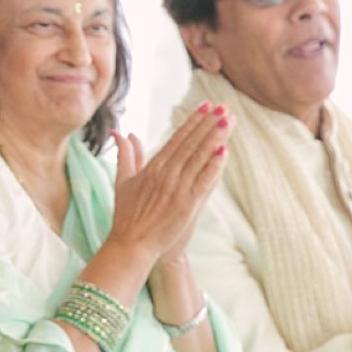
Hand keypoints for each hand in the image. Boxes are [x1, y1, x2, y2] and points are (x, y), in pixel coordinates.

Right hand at [106, 103, 230, 264]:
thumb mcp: (123, 181)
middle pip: (191, 144)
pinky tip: (225, 152)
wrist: (130, 245)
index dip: (193, 121)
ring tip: (229, 121)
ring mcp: (177, 189)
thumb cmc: (126, 215)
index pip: (177, 138)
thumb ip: (126, 155)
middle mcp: (166, 174)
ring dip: (215, 138)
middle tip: (224, 107)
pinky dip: (214, 166)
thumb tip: (122, 133)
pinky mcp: (187, 205)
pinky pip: (204, 181)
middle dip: (209, 123)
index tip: (206, 106)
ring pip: (199, 158)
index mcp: (152, 167)